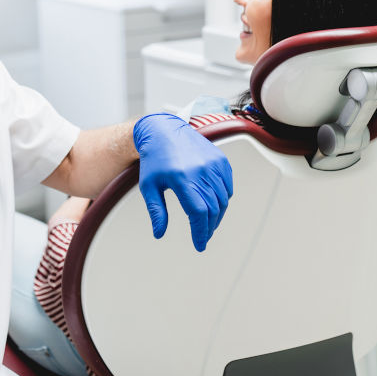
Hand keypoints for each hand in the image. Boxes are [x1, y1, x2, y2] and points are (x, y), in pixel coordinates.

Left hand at [133, 113, 233, 251]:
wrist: (163, 131)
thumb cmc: (154, 159)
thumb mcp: (149, 186)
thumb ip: (156, 211)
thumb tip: (159, 233)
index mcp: (182, 178)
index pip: (198, 212)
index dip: (200, 232)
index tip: (199, 244)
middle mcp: (201, 170)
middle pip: (213, 209)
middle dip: (209, 228)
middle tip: (203, 238)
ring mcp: (213, 164)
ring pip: (222, 200)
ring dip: (217, 216)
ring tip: (208, 225)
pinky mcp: (220, 160)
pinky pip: (227, 187)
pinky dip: (223, 200)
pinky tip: (214, 206)